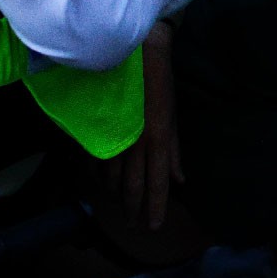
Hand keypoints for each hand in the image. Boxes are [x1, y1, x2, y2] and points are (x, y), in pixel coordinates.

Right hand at [103, 23, 183, 230]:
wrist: (135, 50)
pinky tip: (100, 179)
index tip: (153, 226)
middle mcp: (136, 141)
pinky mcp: (98, 125)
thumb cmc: (159, 82)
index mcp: (159, 139)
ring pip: (111, 174)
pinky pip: (96, 157)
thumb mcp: (172, 116)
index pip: (157, 181)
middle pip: (132, 184)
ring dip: (115, 192)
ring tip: (117, 203)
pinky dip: (99, 171)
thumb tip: (180, 179)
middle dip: (132, 207)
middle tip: (132, 223)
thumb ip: (175, 150)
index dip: (156, 206)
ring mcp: (115, 134)